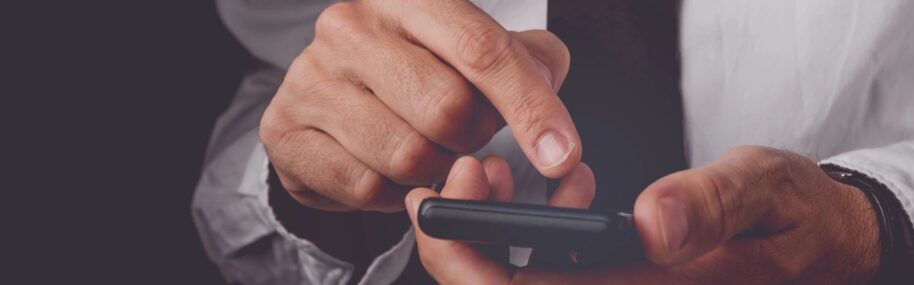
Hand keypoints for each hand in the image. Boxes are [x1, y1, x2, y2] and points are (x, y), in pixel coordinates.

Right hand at [261, 0, 580, 211]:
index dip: (530, 107)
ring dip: (434, 171)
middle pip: (448, 109)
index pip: (481, 50)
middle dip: (475, 139)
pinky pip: (365, 187)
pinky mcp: (286, 131)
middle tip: (468, 136)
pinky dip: (393, 194)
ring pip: (408, 156)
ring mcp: (311, 78)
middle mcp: (352, 27)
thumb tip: (547, 86)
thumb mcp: (476, 52)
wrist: (330, 99)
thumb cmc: (416, 70)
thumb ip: (527, 59)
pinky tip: (390, 172)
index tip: (560, 153)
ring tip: (428, 153)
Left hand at [409, 146, 880, 283]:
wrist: (821, 246)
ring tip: (502, 178)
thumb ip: (715, 203)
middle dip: (465, 245)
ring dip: (492, 240)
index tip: (455, 198)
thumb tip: (655, 225)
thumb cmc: (795, 220)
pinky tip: (548, 203)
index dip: (472, 259)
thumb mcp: (769, 190)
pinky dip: (527, 245)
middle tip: (468, 177)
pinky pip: (553, 283)